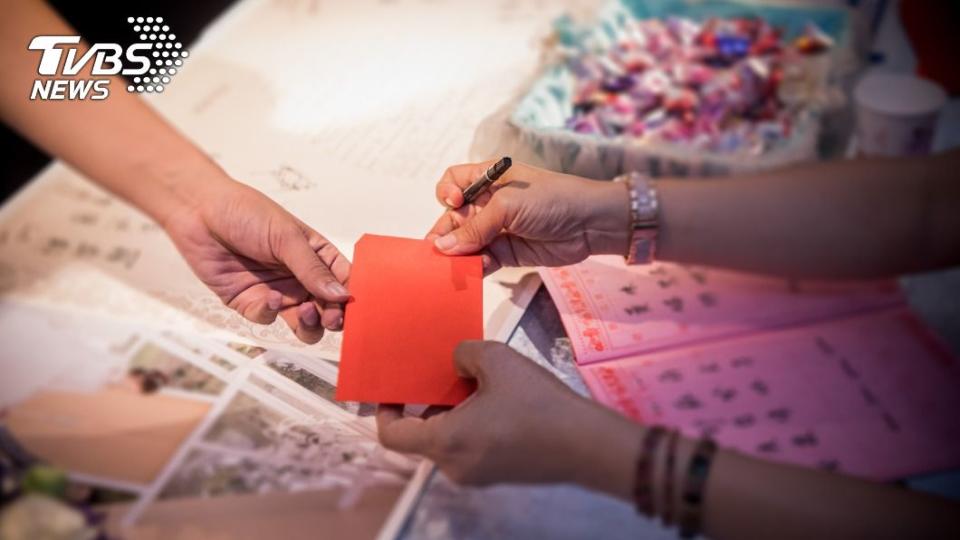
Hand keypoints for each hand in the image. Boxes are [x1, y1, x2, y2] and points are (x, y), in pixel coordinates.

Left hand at [163, 179, 349, 343]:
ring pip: (303, 324)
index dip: (353, 296)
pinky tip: (268, 298)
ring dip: (308, 325)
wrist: (199, 212)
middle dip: (334, 317)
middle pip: (328, 309)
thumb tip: (342, 295)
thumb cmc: (246, 212)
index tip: (356, 307)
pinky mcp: (250, 303)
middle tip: (331, 318)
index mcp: (317, 256)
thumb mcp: (286, 237)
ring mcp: (277, 292)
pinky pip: (267, 319)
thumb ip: (313, 270)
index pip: (344, 281)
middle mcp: (300, 278)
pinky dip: (270, 313)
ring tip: (304, 313)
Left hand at [376, 341, 640, 490]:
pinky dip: (473, 424)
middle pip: (422, 435)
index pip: (392, 436)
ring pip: (449, 440)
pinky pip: (470, 447)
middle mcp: (455, 466)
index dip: (385, 411)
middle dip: (429, 402)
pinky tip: (498, 400)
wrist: (587, 443)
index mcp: (446, 441)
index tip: (394, 390)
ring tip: (478, 382)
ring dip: (454, 412)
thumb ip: (464, 353)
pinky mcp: (498, 474)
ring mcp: (477, 475)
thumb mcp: (496, 360)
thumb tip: (455, 360)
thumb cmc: (538, 404)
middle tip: (444, 374)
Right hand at [427, 161, 630, 273]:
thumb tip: (442, 247)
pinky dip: (476, 266)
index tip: (454, 204)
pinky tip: (479, 268)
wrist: (590, 223)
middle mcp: (488, 203)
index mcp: (488, 179)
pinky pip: (481, 260)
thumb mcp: (508, 206)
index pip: (453, 182)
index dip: (446, 193)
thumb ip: (475, 228)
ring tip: (458, 264)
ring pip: (465, 243)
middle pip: (454, 218)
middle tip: (438, 251)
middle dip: (445, 233)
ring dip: (459, 254)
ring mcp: (497, 229)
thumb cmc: (551, 199)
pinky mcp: (506, 253)